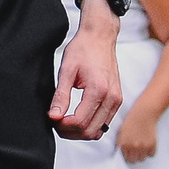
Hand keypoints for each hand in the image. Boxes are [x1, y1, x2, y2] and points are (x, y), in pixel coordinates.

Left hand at [51, 10, 123, 139]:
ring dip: (80, 132)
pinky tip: (76, 117)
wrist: (100, 37)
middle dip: (70, 132)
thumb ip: (61, 95)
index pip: (80, 121)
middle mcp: (112, 98)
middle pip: (90, 131)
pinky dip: (90, 125)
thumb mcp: (66, 70)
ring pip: (98, 130)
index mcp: (99, 90)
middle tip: (55, 123)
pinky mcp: (117, 100)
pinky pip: (104, 122)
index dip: (63, 126)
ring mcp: (116, 100)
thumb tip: (54, 116)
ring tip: (64, 121)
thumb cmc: (83, 49)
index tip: (52, 119)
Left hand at [117, 105, 159, 162]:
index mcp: (124, 144)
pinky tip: (147, 143)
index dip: (128, 155)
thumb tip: (122, 153)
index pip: (126, 159)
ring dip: (142, 154)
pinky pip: (151, 154)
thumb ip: (121, 143)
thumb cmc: (131, 121)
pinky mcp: (152, 145)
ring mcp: (143, 147)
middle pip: (134, 160)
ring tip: (142, 146)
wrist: (143, 114)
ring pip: (142, 158)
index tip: (129, 152)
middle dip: (134, 156)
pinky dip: (150, 151)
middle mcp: (133, 147)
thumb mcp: (121, 132)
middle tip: (136, 149)